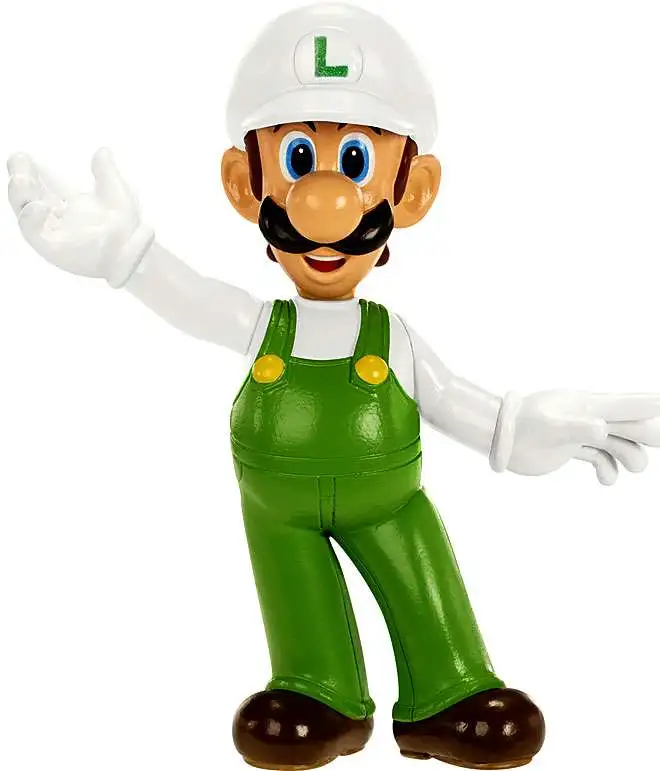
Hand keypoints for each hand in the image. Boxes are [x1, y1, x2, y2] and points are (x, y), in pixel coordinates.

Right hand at [7, 148, 152, 286]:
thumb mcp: (116, 193)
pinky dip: (32, 220)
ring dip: (19, 195)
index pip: (37, 184)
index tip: (24, 155)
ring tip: (20, 179)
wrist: (136, 252)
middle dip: (18, 179)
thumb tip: (103, 151)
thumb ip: (106, 172)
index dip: (27, 169)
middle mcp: (53, 219)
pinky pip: (35, 236)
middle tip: (18, 159)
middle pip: (25, 197)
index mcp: (62, 204)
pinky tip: (39, 206)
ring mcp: (53, 234)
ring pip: (25, 214)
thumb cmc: (125, 227)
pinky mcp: (55, 250)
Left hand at [491, 390, 659, 484]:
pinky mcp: (569, 447)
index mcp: (586, 405)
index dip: (649, 404)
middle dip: (645, 433)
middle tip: (656, 440)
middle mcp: (587, 416)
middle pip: (628, 423)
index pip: (625, 404)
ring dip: (630, 456)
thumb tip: (603, 430)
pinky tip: (605, 480)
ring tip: (632, 469)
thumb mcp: (549, 428)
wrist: (497, 438)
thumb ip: (577, 428)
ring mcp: (579, 432)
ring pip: (617, 442)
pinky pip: (599, 457)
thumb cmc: (520, 426)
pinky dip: (607, 469)